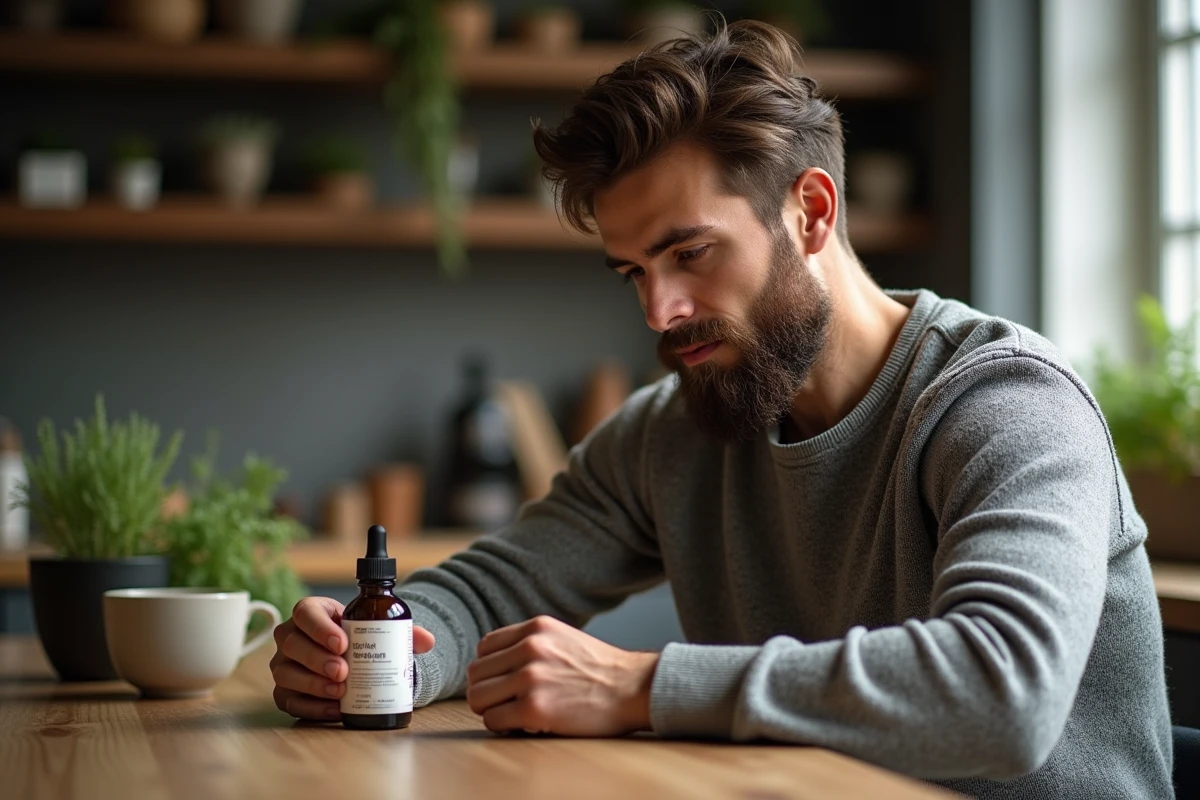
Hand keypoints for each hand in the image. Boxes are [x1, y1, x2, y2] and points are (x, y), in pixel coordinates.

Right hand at [270, 596, 434, 720]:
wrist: (352, 658)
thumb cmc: (360, 637)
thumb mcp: (378, 629)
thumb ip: (403, 633)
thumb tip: (427, 641)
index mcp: (311, 613)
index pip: (305, 613)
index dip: (320, 628)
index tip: (343, 642)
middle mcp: (291, 637)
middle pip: (293, 644)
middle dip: (318, 659)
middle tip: (344, 672)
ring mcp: (284, 665)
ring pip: (286, 674)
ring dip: (313, 684)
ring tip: (341, 692)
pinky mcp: (285, 691)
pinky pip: (289, 701)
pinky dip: (312, 707)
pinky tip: (334, 710)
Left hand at [465, 615, 659, 736]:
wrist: (633, 688)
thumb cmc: (601, 669)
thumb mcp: (563, 638)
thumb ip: (531, 643)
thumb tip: (496, 663)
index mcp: (536, 628)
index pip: (485, 647)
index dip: (490, 669)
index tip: (503, 682)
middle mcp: (530, 648)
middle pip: (476, 673)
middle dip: (487, 691)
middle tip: (506, 702)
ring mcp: (531, 678)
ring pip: (478, 697)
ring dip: (491, 710)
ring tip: (513, 714)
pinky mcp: (534, 709)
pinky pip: (493, 721)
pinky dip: (503, 727)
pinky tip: (523, 725)